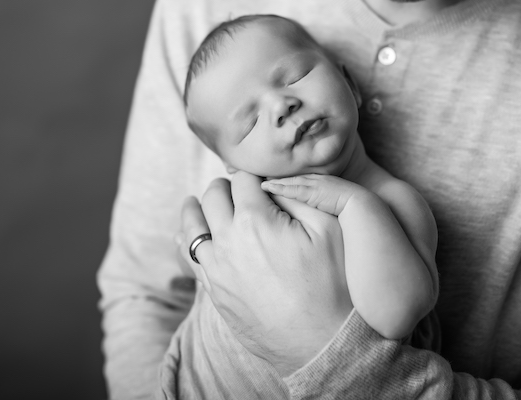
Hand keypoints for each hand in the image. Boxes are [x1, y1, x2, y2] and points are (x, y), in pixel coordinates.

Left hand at [178, 171, 352, 375]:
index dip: (255, 174)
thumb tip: (272, 182)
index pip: (243, 178)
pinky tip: (188, 236)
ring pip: (191, 226)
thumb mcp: (330, 229)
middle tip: (239, 189)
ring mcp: (216, 269)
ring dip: (197, 209)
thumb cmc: (334, 285)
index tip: (262, 179)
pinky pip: (188, 258)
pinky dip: (187, 241)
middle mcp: (228, 241)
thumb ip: (299, 194)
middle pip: (212, 196)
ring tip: (199, 203)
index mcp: (255, 219)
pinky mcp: (214, 293)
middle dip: (226, 187)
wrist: (325, 344)